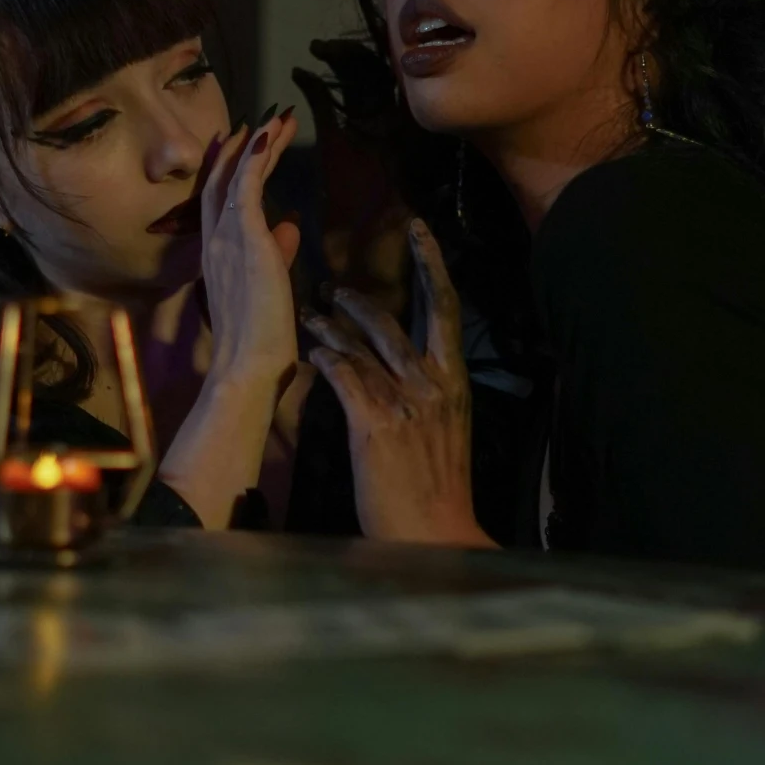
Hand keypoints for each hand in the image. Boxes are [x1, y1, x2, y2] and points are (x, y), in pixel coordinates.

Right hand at [199, 107, 300, 394]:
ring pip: (234, 177)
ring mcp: (226, 239)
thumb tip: (289, 227)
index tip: (243, 146)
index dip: (228, 171)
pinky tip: (267, 135)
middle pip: (220, 182)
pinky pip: (246, 187)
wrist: (248, 368)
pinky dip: (255, 158)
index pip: (218, 204)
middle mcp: (214, 243)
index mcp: (216, 258)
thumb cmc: (260, 344)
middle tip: (260, 121)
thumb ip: (276, 256)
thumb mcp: (269, 290)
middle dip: (240, 149)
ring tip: (277, 119)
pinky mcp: (246, 239)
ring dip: (257, 145)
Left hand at [305, 219, 495, 546]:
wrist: (435, 534)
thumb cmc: (438, 491)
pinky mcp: (374, 424)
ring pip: (363, 346)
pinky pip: (343, 377)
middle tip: (335, 286)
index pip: (446, 309)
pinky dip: (325, 360)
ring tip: (309, 316)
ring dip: (332, 327)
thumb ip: (430, 397)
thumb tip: (409, 374)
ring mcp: (404, 402)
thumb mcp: (447, 433)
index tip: (419, 231)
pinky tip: (310, 355)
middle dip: (363, 299)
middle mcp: (432, 384)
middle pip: (397, 320)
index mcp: (454, 383)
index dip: (432, 265)